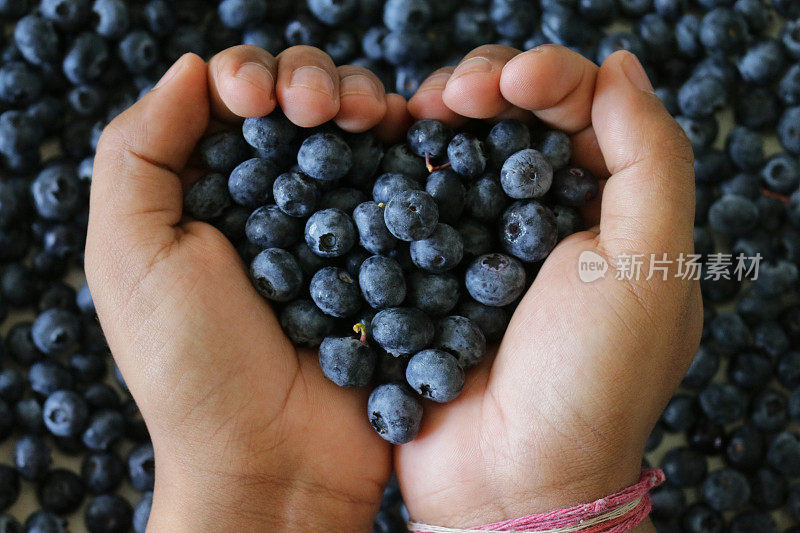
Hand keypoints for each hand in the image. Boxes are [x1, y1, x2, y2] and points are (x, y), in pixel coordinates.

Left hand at [85, 46, 410, 530]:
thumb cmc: (193, 365)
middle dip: (311, 81)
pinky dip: (411, 148)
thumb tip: (193, 67)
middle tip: (317, 109)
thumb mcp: (130, 254)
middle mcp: (277, 200)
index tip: (255, 100)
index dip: (248, 76)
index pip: (233, 99)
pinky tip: (407, 138)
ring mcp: (342, 226)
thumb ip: (140, 150)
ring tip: (367, 118)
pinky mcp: (394, 255)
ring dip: (363, 100)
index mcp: (212, 192)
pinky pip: (408, 182)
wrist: (277, 462)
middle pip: (302, 102)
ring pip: (360, 130)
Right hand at [396, 45, 701, 531]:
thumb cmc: (590, 385)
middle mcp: (551, 220)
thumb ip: (650, 159)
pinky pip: (418, 198)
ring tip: (418, 110)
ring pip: (465, 148)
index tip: (513, 79)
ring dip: (443, 114)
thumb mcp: (649, 269)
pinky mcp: (432, 270)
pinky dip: (405, 165)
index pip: (587, 112)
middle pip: (520, 118)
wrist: (509, 482)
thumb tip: (621, 65)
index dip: (552, 77)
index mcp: (614, 212)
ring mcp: (486, 244)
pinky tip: (392, 148)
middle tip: (453, 92)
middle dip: (488, 84)